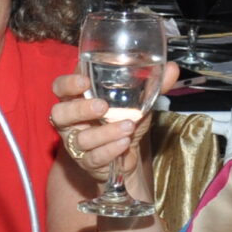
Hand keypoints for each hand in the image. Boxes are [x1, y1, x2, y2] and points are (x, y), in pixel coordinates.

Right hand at [51, 62, 178, 180]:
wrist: (127, 153)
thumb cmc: (123, 120)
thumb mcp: (137, 101)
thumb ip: (152, 85)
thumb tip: (172, 69)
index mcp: (77, 99)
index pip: (60, 88)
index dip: (68, 84)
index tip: (84, 81)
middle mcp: (71, 121)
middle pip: (59, 114)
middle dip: (80, 109)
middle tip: (103, 106)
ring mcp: (76, 143)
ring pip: (80, 139)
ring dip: (105, 132)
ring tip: (128, 126)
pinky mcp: (87, 162)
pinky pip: (94, 158)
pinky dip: (111, 149)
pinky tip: (125, 143)